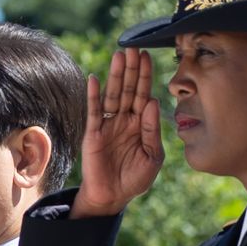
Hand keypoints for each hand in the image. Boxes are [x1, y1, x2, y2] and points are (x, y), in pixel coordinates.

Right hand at [73, 47, 165, 217]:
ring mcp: (108, 125)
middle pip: (129, 89)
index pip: (144, 94)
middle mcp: (124, 120)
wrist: (112, 197)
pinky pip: (93, 111)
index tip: (148, 56)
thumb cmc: (135, 179)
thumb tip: (153, 102)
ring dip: (115, 76)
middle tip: (134, 48)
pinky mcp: (93, 134)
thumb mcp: (152, 156)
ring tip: (119, 56)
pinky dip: (93, 96)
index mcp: (141, 124)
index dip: (146, 76)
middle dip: (132, 69)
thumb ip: (153, 130)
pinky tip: (94, 79)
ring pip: (112, 95)